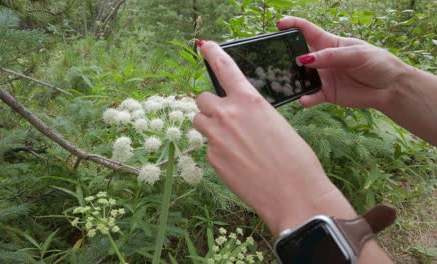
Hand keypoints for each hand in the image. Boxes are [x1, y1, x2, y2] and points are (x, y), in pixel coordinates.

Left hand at [194, 41, 355, 234]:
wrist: (293, 193)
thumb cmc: (295, 158)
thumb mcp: (275, 123)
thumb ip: (251, 113)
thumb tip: (239, 116)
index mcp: (249, 100)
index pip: (225, 68)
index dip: (213, 54)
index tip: (204, 46)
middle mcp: (228, 114)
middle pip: (202, 98)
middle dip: (211, 106)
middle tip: (226, 118)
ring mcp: (216, 137)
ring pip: (199, 121)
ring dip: (209, 125)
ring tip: (231, 140)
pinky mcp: (212, 158)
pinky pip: (208, 146)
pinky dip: (218, 150)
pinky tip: (237, 162)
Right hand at [277, 16, 408, 110]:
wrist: (390, 87)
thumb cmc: (376, 63)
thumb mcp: (356, 54)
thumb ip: (330, 56)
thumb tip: (304, 59)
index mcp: (330, 43)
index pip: (307, 31)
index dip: (293, 25)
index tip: (279, 25)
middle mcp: (322, 60)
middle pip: (299, 54)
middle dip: (286, 54)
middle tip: (274, 58)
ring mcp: (323, 77)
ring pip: (302, 77)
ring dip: (293, 79)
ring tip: (286, 81)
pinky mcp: (326, 93)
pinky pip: (312, 96)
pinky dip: (306, 99)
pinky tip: (303, 100)